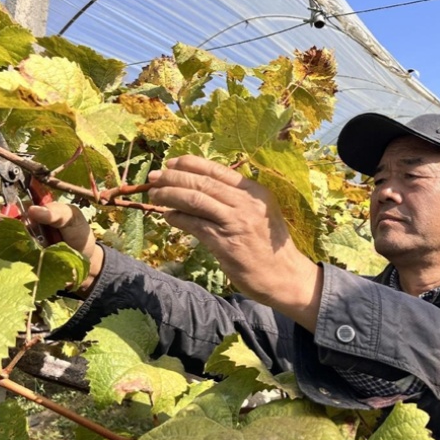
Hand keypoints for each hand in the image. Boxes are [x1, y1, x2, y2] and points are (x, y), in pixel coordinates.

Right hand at [0, 203, 103, 292]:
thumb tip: (33, 210)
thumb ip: (56, 211)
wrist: (87, 261)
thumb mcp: (72, 217)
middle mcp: (18, 230)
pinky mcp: (20, 266)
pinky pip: (4, 263)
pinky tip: (8, 262)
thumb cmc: (78, 234)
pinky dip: (1, 262)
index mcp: (28, 214)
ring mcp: (17, 248)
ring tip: (4, 246)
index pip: (4, 209)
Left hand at [147, 156, 321, 329]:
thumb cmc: (269, 245)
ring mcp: (236, 222)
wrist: (286, 276)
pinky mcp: (226, 243)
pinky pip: (195, 225)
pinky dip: (178, 218)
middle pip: (202, 182)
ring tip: (155, 195)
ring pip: (196, 200)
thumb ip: (236, 200)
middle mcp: (246, 203)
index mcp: (255, 191)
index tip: (171, 163)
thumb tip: (201, 190)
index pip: (217, 170)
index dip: (190, 164)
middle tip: (154, 178)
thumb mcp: (259, 213)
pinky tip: (169, 217)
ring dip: (170, 195)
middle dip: (173, 177)